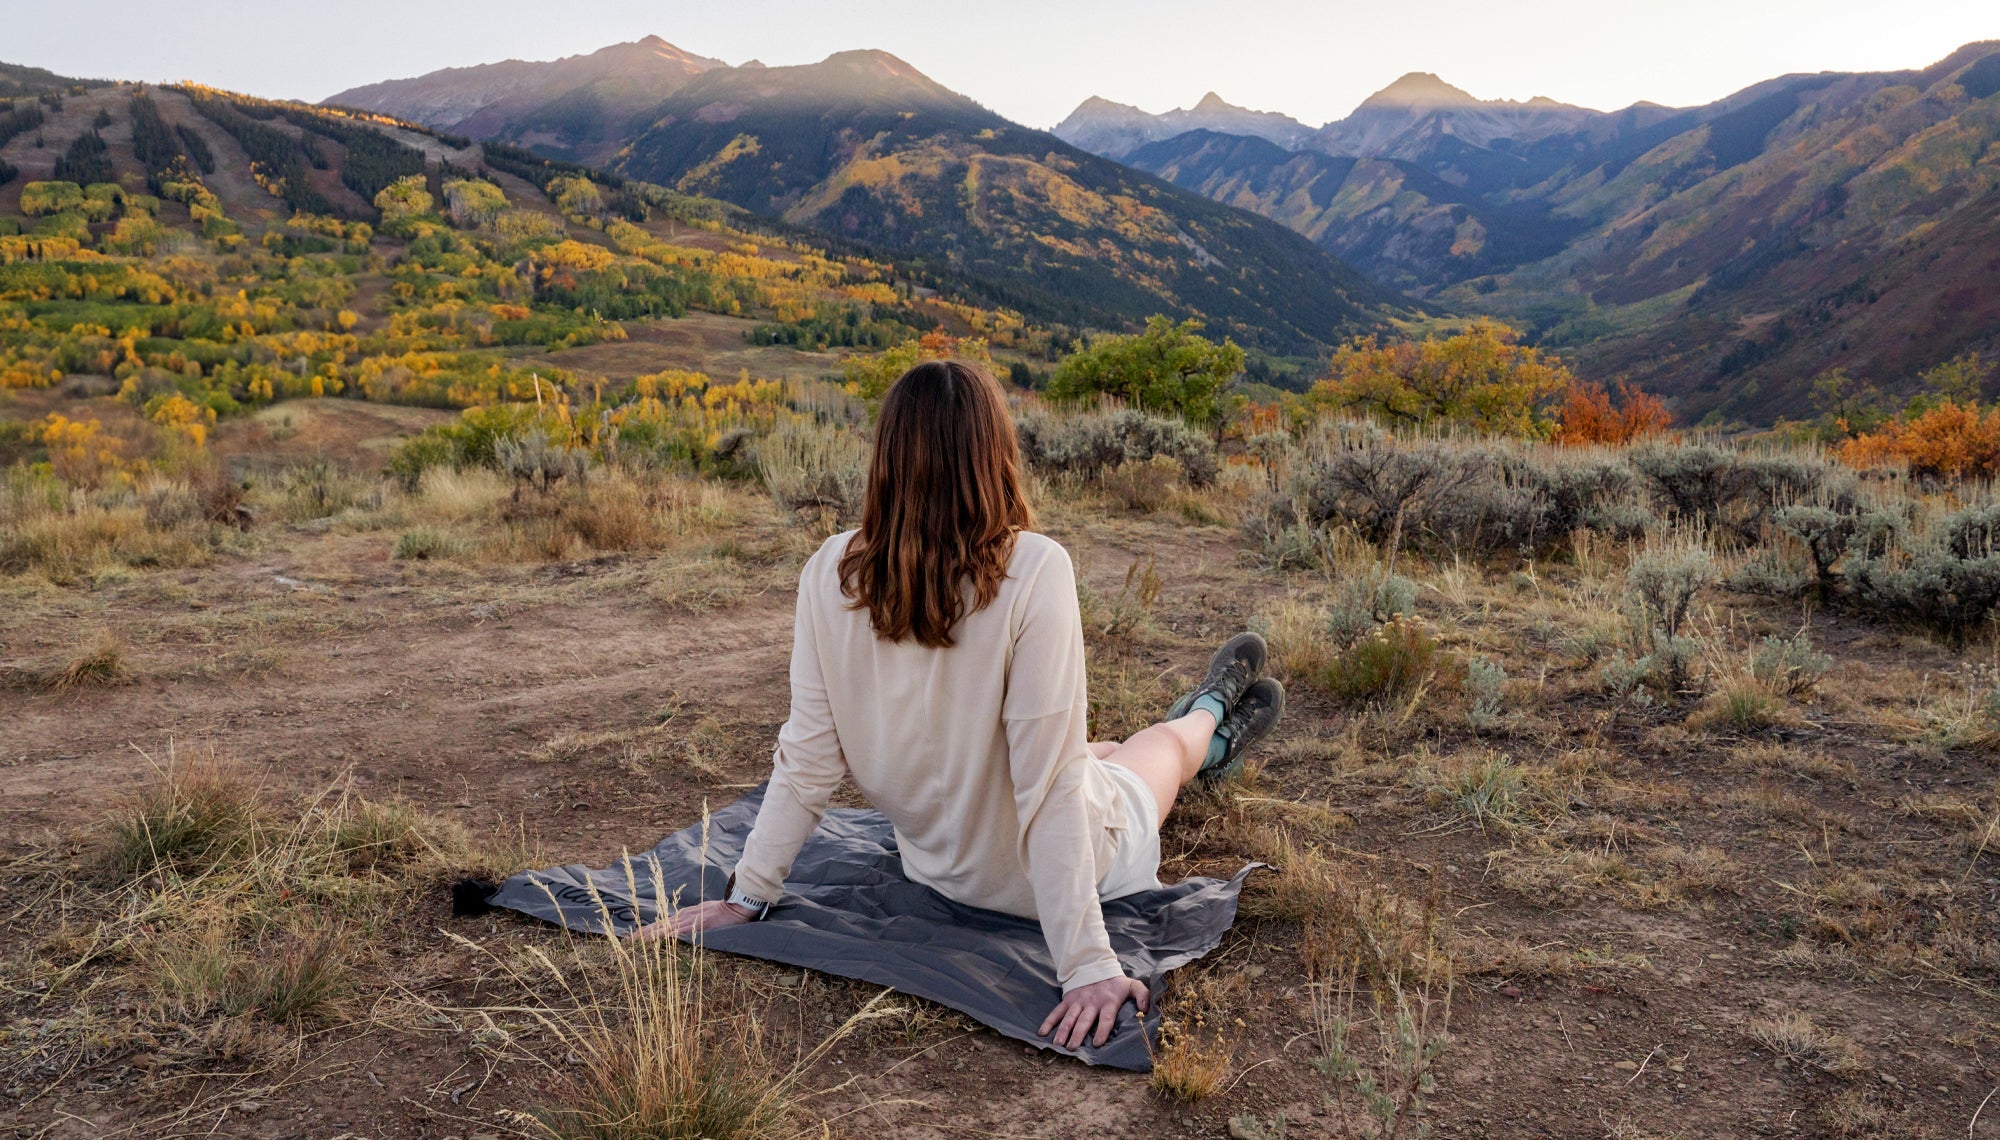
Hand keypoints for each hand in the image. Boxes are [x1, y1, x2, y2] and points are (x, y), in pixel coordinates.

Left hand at [629, 899, 755, 941]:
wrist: (736, 907)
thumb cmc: (723, 912)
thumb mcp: (704, 915)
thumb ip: (693, 921)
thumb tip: (683, 929)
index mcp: (684, 915)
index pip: (662, 923)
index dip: (648, 930)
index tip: (635, 937)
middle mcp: (683, 917)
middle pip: (658, 925)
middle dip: (642, 933)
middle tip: (626, 941)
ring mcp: (688, 920)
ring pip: (663, 928)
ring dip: (648, 936)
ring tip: (634, 942)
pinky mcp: (695, 925)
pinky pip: (676, 932)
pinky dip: (664, 935)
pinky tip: (654, 940)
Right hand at [1038, 975, 1148, 1049]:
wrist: (1095, 965)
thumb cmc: (1115, 982)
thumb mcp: (1132, 985)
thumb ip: (1142, 995)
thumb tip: (1146, 1009)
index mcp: (1108, 1002)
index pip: (1105, 1018)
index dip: (1102, 1030)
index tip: (1098, 1043)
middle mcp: (1092, 1003)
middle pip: (1084, 1020)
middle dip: (1078, 1034)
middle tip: (1072, 1047)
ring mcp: (1078, 1002)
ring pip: (1069, 1018)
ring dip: (1063, 1030)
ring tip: (1058, 1043)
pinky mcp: (1068, 1000)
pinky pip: (1057, 1012)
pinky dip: (1049, 1021)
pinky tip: (1042, 1032)